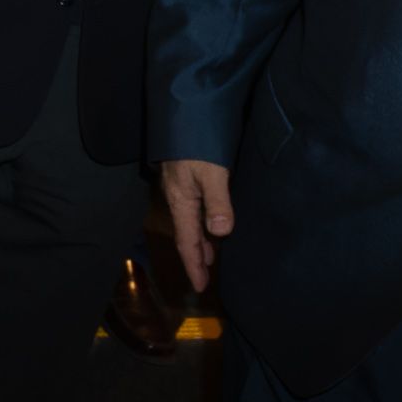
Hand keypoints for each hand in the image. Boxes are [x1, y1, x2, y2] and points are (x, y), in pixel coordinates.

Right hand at [161, 159, 233, 292]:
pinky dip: (204, 225)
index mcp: (182, 201)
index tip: (200, 286)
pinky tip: (212, 224)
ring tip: (211, 256)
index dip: (194, 264)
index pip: (187, 240)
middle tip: (205, 277)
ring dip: (201, 241)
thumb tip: (222, 233)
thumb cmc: (197, 146)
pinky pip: (195, 211)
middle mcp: (179, 198)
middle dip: (196, 256)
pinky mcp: (189, 179)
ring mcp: (183, 188)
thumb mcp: (211, 173)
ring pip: (191, 222)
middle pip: (187, 234)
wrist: (184, 115)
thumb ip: (217, 202)